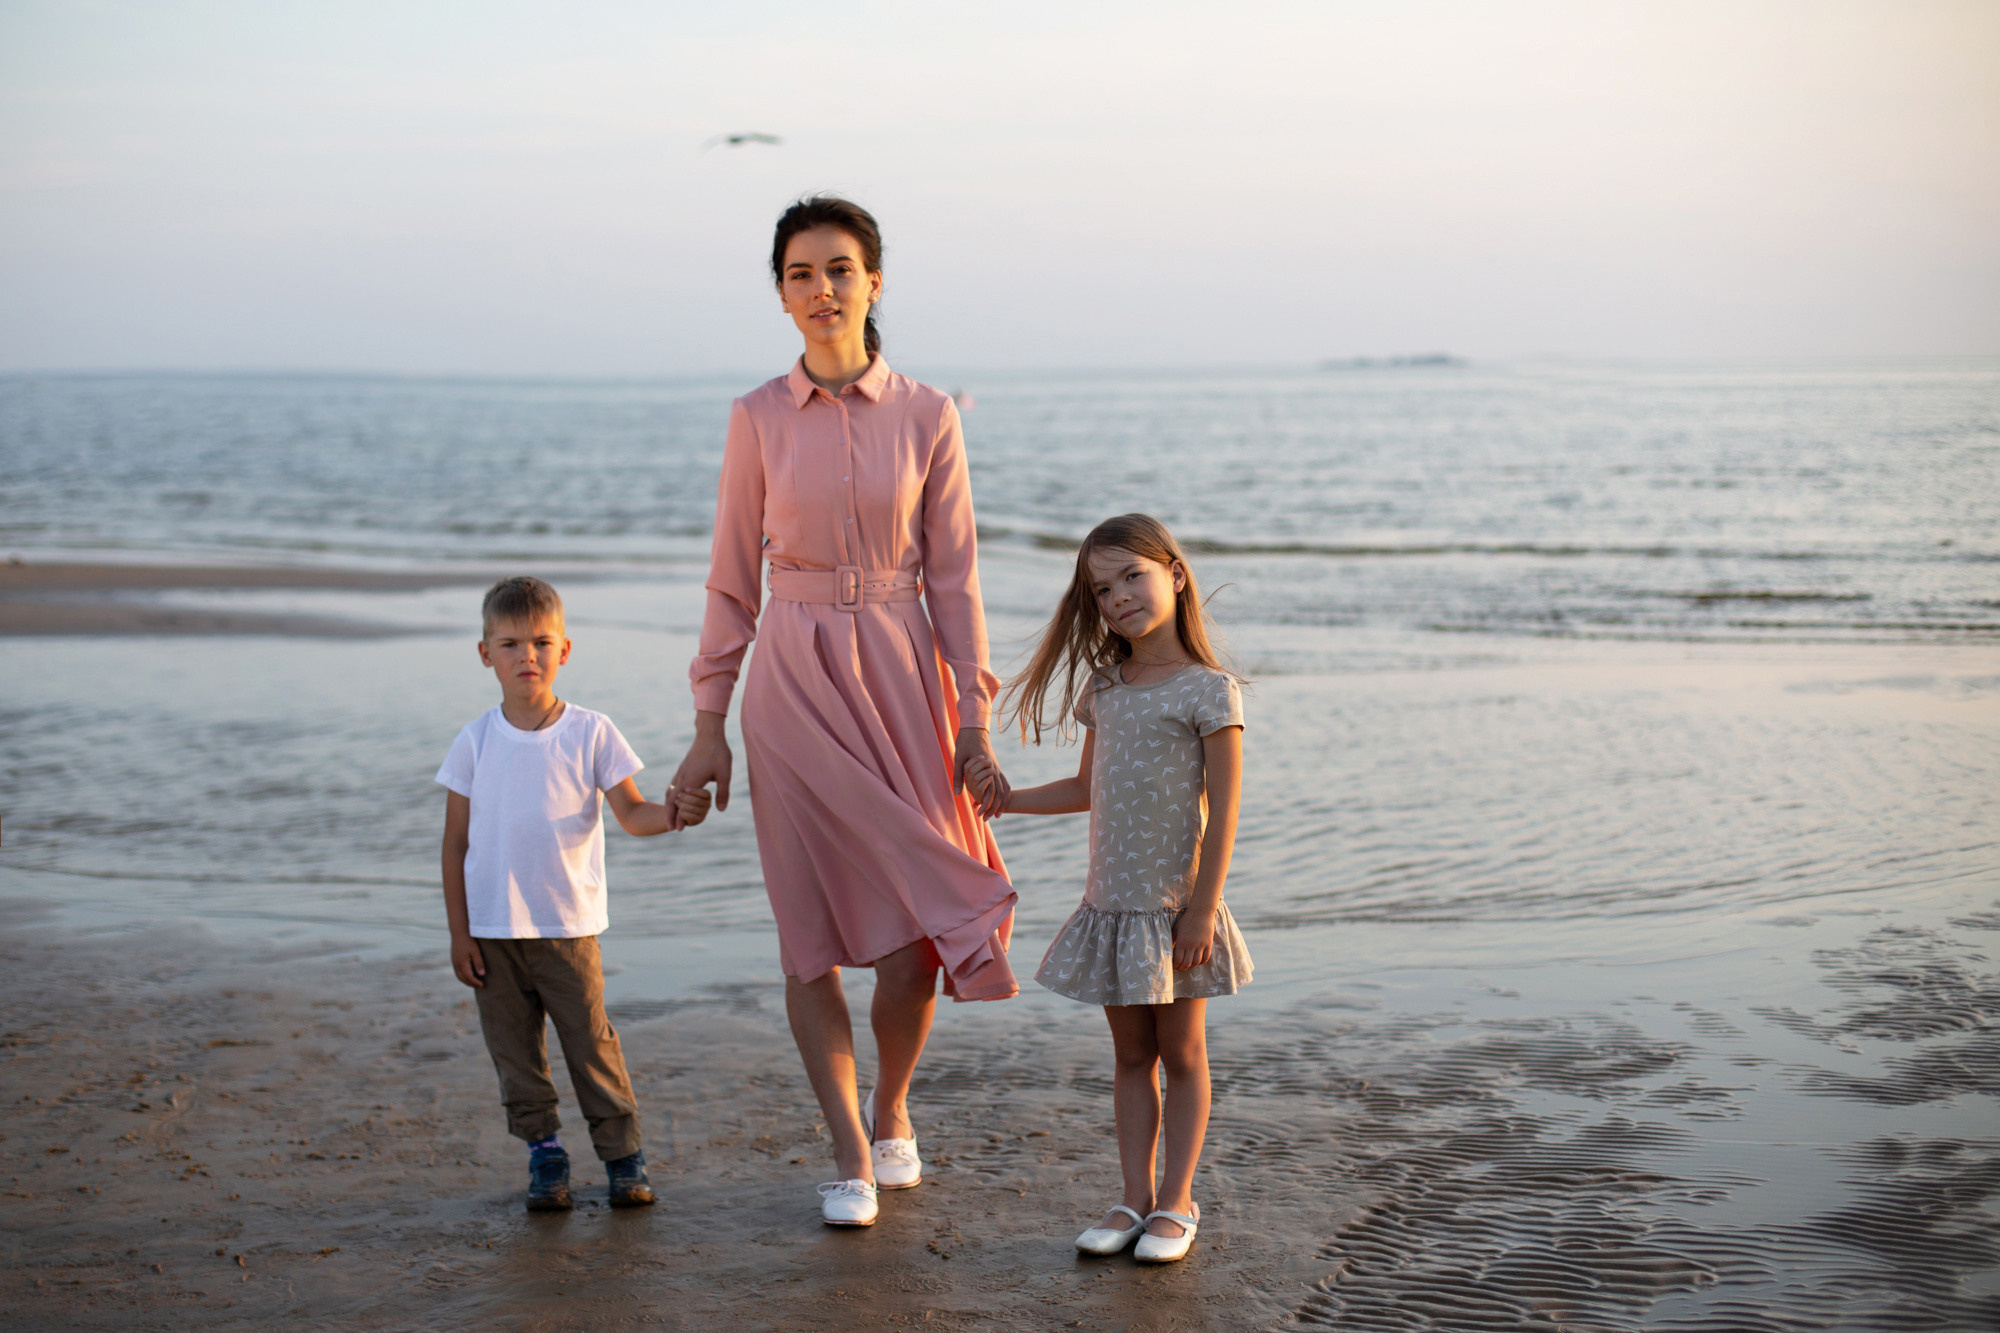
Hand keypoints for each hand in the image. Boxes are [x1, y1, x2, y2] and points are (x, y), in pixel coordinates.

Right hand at [451, 934, 485, 988]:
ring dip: (466, 981)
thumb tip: (481, 975)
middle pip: (462, 978)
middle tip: (479, 986)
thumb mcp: (476, 951)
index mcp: (462, 964)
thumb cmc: (469, 940)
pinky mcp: (454, 958)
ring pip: (459, 975)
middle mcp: (456, 964)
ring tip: (473, 983)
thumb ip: (478, 963)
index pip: (469, 977)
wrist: (459, 931)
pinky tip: (468, 974)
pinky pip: (457, 971)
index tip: (482, 985)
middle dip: (470, 984)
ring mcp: (454, 962)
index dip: (475, 982)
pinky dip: (462, 976)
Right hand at [669, 712, 731, 830]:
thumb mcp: (724, 774)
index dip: (677, 817)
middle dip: (670, 815)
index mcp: (691, 781)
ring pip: (670, 792)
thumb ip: (723, 793)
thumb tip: (721, 810)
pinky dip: (672, 795)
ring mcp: (681, 772)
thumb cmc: (718, 753)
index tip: (678, 829)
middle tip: (670, 828)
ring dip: (670, 805)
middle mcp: (682, 778)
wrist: (709, 733)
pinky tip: (676, 798)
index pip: (679, 804)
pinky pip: (673, 785)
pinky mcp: (683, 768)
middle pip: (670, 800)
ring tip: (672, 816)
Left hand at [953, 727, 1008, 819]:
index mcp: (987, 767)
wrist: (975, 728)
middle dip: (994, 808)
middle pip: (1000, 792)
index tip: (981, 815)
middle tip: (987, 820)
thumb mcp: (958, 758)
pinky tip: (1001, 801)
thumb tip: (957, 794)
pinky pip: (1004, 782)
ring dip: (1002, 803)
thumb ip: (958, 776)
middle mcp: (995, 769)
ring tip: (997, 815)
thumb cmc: (965, 741)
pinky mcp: (996, 767)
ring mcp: (997, 767)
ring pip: (1005, 788)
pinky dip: (1004, 794)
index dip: (987, 804)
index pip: (991, 790)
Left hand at [1171, 910, 1214, 970]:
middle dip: (1182, 968)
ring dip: (1191, 966)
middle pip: (1187, 963)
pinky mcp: (1208, 944)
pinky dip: (1201, 962)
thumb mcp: (1176, 929)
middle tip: (1180, 968)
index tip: (1173, 966)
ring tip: (1188, 965)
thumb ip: (1173, 940)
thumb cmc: (1186, 920)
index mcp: (1182, 941)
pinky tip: (1197, 961)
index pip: (1178, 959)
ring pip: (1196, 962)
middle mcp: (1191, 945)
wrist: (1201, 912)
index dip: (1175, 965)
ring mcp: (1201, 945)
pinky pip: (1206, 957)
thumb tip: (1170, 950)